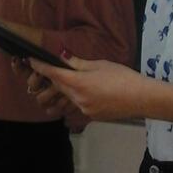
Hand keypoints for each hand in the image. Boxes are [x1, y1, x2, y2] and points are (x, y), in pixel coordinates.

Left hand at [29, 54, 145, 120]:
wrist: (141, 98)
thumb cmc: (123, 77)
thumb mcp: (100, 65)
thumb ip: (78, 63)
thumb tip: (62, 56)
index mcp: (78, 83)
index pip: (52, 74)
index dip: (40, 67)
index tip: (31, 61)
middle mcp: (77, 99)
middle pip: (56, 88)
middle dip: (52, 80)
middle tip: (52, 69)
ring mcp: (83, 110)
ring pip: (65, 100)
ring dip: (62, 92)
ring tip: (69, 83)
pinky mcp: (91, 116)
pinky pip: (76, 106)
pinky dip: (76, 99)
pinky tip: (87, 93)